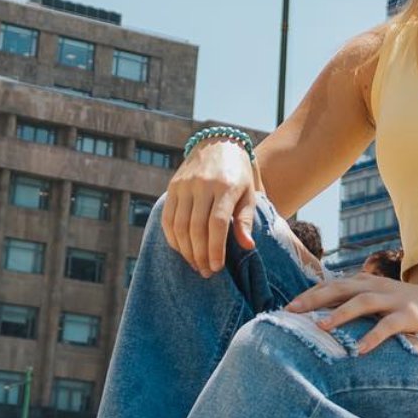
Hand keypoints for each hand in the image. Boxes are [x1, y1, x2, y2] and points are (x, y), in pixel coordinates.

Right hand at [163, 141, 256, 277]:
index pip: (217, 224)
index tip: (217, 267)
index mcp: (225, 186)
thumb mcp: (249, 194)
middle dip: (200, 254)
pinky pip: (167, 217)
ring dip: (186, 250)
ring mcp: (185, 185)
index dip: (215, 249)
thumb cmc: (240, 176)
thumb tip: (247, 247)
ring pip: (179, 225)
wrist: (219, 145)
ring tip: (195, 264)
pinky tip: (182, 250)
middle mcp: (202, 185)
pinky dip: (172, 238)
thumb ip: (246, 220)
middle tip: (206, 272)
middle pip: (196, 227)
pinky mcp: (173, 186)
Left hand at [285, 275, 417, 355]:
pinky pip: (388, 326)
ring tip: (320, 327)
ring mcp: (393, 300)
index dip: (309, 294)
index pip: (331, 284)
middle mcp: (376, 287)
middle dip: (314, 299)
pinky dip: (372, 336)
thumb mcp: (378, 298)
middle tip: (291, 312)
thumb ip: (354, 301)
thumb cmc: (407, 304)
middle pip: (340, 288)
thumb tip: (324, 314)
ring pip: (361, 302)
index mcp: (366, 282)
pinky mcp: (408, 315)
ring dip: (340, 313)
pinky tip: (359, 350)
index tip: (287, 308)